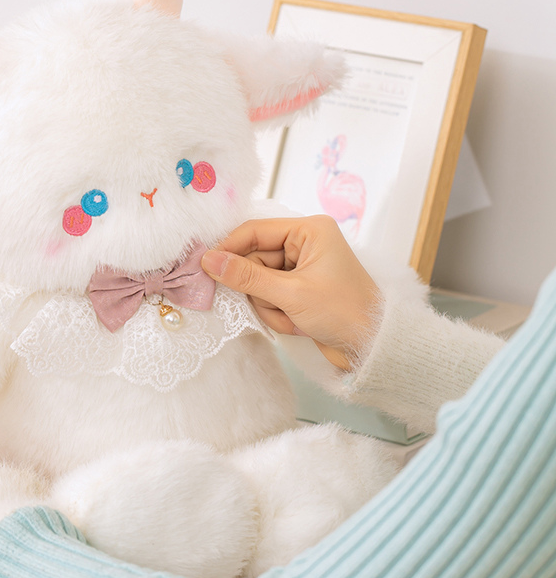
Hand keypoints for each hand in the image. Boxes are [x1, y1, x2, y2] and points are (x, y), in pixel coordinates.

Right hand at [201, 216, 380, 369]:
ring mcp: (300, 268)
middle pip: (254, 260)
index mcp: (309, 231)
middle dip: (259, 289)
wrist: (372, 347)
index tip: (206, 267)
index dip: (229, 249)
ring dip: (269, 305)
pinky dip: (277, 313)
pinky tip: (296, 324)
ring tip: (292, 318)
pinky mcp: (298, 290)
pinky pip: (269, 297)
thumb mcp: (291, 293)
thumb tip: (209, 260)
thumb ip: (247, 276)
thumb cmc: (342, 312)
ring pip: (258, 282)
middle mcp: (304, 244)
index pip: (254, 231)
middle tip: (273, 306)